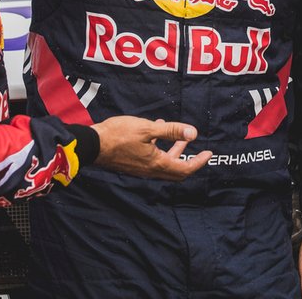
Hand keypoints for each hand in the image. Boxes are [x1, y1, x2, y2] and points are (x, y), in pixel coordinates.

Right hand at [91, 116, 211, 180]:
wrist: (92, 145)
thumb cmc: (118, 135)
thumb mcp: (147, 129)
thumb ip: (171, 131)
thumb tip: (194, 133)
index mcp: (156, 164)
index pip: (185, 169)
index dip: (199, 162)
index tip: (208, 154)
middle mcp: (150, 171)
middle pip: (176, 170)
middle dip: (189, 159)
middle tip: (198, 150)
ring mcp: (140, 169)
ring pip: (163, 164)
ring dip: (174, 152)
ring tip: (178, 137)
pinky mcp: (132, 165)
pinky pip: (152, 160)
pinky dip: (160, 149)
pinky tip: (155, 132)